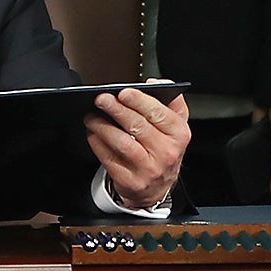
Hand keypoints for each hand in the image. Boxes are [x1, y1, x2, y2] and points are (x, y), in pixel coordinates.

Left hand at [84, 90, 189, 209]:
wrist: (157, 188)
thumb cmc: (163, 150)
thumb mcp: (175, 127)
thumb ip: (170, 102)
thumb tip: (154, 82)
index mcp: (179, 135)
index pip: (159, 114)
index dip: (140, 101)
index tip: (123, 92)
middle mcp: (166, 153)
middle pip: (138, 126)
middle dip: (116, 109)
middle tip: (101, 99)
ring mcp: (148, 170)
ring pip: (121, 143)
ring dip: (102, 126)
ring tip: (91, 116)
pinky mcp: (130, 181)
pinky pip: (109, 159)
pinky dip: (97, 143)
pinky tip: (92, 133)